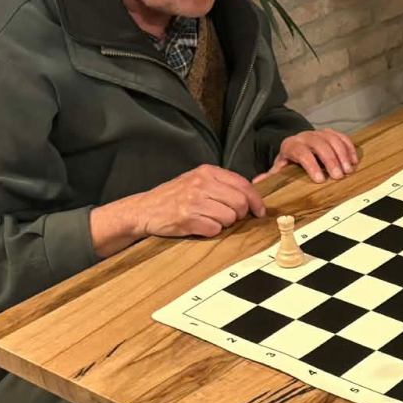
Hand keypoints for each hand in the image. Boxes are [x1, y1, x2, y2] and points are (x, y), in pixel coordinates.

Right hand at [92, 165, 264, 255]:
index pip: (244, 185)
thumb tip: (250, 197)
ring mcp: (194, 201)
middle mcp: (201, 183)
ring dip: (224, 224)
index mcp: (207, 172)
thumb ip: (221, 184)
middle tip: (230, 218)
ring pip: (229, 218)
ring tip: (208, 219)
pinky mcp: (187, 219)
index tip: (259, 211)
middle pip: (241, 203)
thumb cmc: (174, 197)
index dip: (256, 201)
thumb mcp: (197, 180)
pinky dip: (210, 231)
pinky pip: (214, 230)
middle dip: (240, 215)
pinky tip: (199, 226)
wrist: (143, 209)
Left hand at [258, 128, 358, 184]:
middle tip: (338, 176)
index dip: (311, 165)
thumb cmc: (289, 160)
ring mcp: (319, 133)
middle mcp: (305, 136)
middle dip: (330, 160)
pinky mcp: (331, 133)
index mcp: (291, 145)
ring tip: (348, 170)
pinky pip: (342, 137)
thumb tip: (257, 183)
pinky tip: (354, 161)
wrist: (296, 143)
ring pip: (332, 139)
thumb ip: (271, 175)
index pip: (301, 152)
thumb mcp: (279, 167)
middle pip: (319, 144)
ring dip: (342, 154)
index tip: (320, 179)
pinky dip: (349, 148)